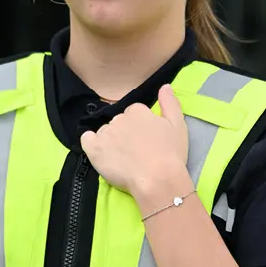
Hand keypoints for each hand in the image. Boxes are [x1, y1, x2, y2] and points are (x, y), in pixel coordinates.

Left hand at [77, 84, 190, 207]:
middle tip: (137, 152)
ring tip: (124, 159)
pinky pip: (87, 140)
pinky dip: (92, 144)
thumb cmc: (171, 154)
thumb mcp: (178, 125)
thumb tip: (164, 86)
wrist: (158, 180)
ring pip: (105, 133)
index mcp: (137, 111)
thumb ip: (170, 103)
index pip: (134, 113)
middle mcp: (118, 118)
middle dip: (126, 134)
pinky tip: (102, 154)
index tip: (147, 140)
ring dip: (111, 141)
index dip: (141, 128)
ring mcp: (105, 133)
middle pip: (119, 123)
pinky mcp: (93, 149)